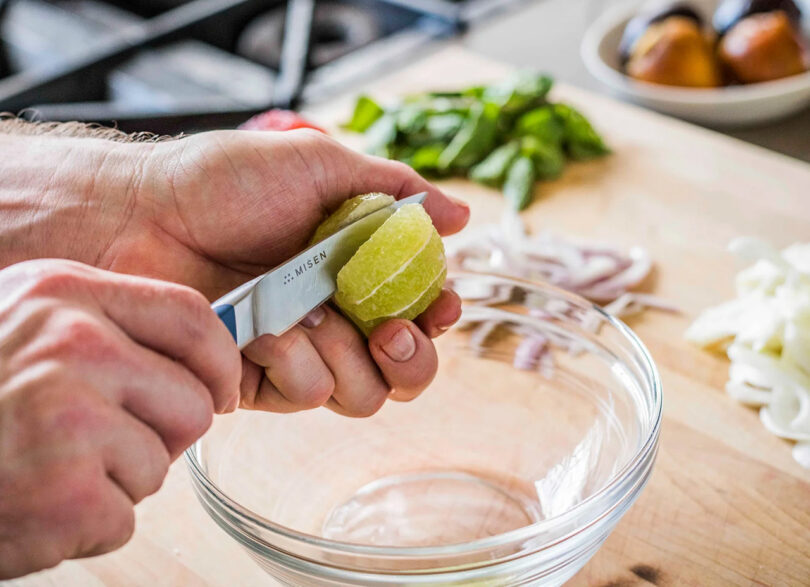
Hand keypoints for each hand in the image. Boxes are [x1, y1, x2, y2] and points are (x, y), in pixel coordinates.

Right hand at [0, 259, 240, 578]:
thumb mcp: (20, 322)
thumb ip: (100, 326)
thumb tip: (194, 353)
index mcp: (63, 295)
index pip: (192, 317)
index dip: (219, 361)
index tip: (219, 390)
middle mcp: (72, 347)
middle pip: (192, 402)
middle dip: (161, 434)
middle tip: (102, 443)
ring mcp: (68, 418)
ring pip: (159, 465)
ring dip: (114, 482)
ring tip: (47, 467)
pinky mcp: (63, 493)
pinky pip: (122, 518)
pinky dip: (85, 526)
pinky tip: (33, 503)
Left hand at [105, 129, 468, 414]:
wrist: (141, 215)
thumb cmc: (224, 182)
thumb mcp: (319, 164)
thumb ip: (394, 188)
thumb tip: (461, 215)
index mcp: (355, 268)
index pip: (418, 310)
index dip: (437, 317)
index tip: (438, 306)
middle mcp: (334, 317)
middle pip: (403, 372)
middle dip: (412, 360)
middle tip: (390, 331)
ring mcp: (299, 352)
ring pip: (362, 394)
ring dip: (346, 355)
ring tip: (307, 312)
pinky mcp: (258, 381)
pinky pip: (306, 393)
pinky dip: (295, 361)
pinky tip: (267, 329)